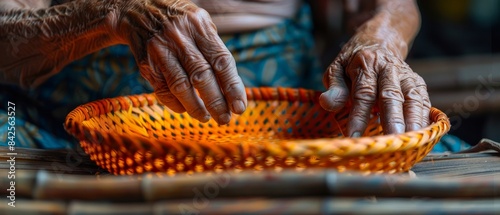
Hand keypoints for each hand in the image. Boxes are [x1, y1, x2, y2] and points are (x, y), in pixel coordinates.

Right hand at [113, 0, 246, 124]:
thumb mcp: (201, 25)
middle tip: (225, 118)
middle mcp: (180, 37)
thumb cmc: (181, 24)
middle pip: (201, 76)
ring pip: (181, 86)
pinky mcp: (146, 63)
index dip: (232, 87)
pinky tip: (185, 109)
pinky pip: (162, 90)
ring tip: (206, 118)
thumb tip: (233, 90)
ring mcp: (160, 50)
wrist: (138, 10)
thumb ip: (215, 51)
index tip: (239, 107)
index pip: (221, 61)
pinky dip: (175, 104)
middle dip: (216, 102)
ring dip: (195, 107)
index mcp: (200, 26)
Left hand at [319, 33, 429, 136]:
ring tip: (411, 141)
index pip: (363, 92)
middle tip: (391, 140)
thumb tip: (326, 103)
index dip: (359, 115)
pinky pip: (424, 102)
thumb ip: (334, 87)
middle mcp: (390, 68)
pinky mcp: (418, 84)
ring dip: (414, 120)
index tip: (354, 136)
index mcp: (367, 63)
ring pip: (413, 98)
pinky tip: (424, 136)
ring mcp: (407, 76)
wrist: (380, 42)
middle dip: (392, 119)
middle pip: (392, 95)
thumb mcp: (336, 69)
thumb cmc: (353, 63)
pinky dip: (425, 119)